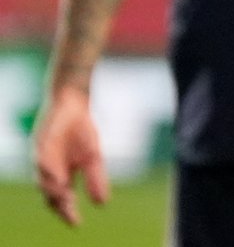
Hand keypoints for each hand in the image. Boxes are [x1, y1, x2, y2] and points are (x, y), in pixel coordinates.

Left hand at [34, 86, 108, 225]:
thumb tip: (103, 203)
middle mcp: (48, 171)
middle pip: (49, 195)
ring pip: (42, 181)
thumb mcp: (93, 157)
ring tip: (66, 197)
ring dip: (53, 191)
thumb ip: (96, 178)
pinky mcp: (39, 144)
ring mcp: (42, 158)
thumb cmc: (82, 130)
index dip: (68, 212)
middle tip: (71, 211)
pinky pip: (40, 160)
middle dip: (60, 205)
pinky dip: (49, 171)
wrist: (74, 102)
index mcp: (61, 176)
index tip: (77, 223)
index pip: (61, 201)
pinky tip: (59, 177)